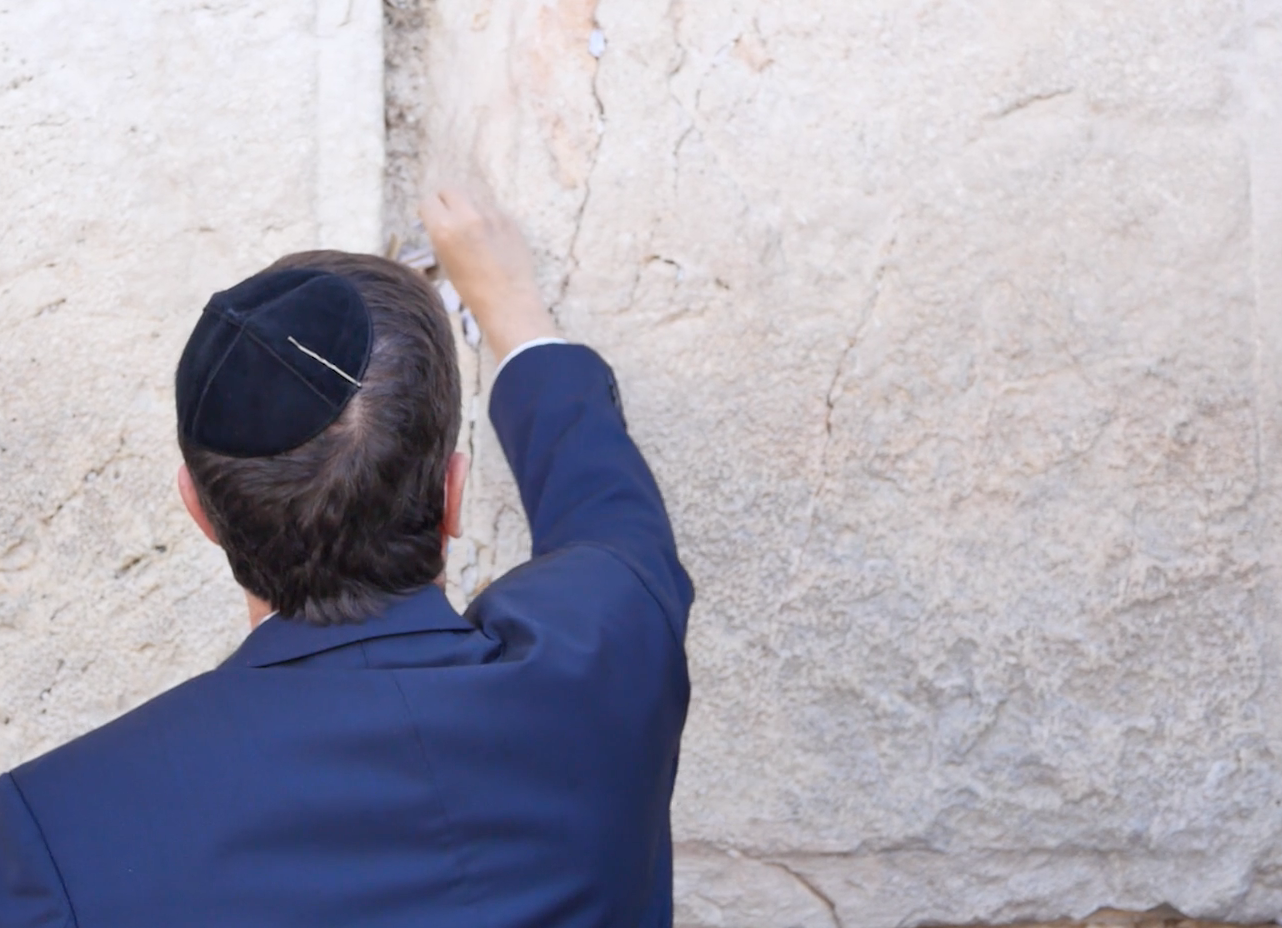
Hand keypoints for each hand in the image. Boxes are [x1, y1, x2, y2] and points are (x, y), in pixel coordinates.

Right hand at [420, 186, 558, 362]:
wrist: (508, 300)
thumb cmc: (472, 289)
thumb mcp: (445, 261)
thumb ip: (441, 235)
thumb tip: (440, 220)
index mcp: (445, 229)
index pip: (428, 202)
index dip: (428, 212)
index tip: (431, 220)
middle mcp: (467, 216)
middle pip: (449, 190)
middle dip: (446, 202)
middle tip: (450, 218)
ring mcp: (491, 215)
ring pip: (473, 198)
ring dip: (469, 208)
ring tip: (474, 231)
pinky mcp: (509, 219)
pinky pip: (492, 209)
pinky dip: (488, 218)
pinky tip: (492, 238)